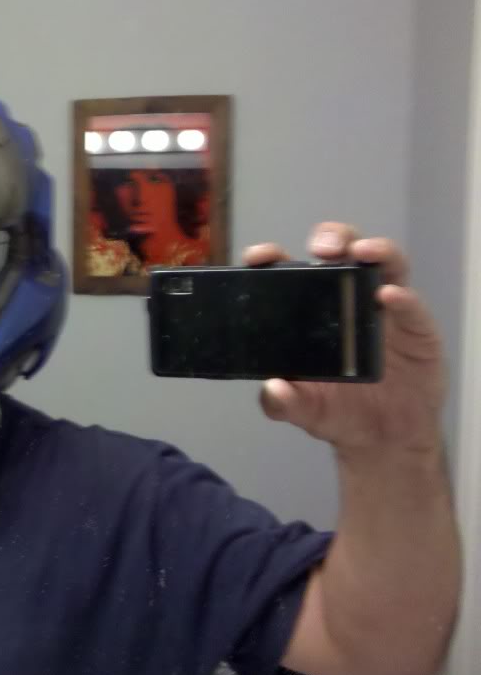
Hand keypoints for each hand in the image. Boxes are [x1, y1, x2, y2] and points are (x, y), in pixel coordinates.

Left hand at [243, 223, 445, 458]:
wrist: (382, 436)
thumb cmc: (339, 411)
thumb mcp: (303, 410)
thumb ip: (282, 403)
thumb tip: (273, 389)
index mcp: (311, 311)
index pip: (291, 272)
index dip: (274, 257)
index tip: (258, 256)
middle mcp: (347, 300)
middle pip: (341, 252)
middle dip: (331, 238)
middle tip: (321, 248)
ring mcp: (384, 309)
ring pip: (383, 262)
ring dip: (373, 250)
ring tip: (360, 253)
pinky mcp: (416, 328)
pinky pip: (412, 305)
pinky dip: (402, 298)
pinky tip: (389, 297)